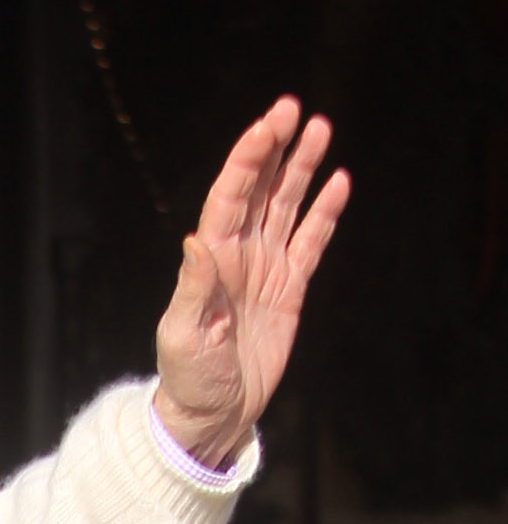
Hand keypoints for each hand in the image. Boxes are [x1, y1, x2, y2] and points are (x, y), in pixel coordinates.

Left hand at [153, 97, 350, 467]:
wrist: (213, 414)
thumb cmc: (189, 379)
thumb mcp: (185, 336)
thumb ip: (194, 289)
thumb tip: (196, 240)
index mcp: (211, 261)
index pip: (230, 197)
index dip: (248, 160)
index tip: (269, 126)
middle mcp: (238, 257)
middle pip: (260, 190)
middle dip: (276, 149)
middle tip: (294, 108)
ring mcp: (265, 270)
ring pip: (286, 207)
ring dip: (302, 170)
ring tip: (321, 130)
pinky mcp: (289, 289)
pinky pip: (310, 243)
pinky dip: (323, 214)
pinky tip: (338, 183)